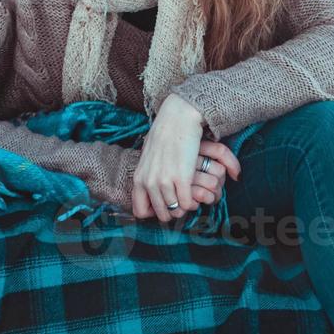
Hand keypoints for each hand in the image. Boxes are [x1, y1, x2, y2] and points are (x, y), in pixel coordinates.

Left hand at [131, 95, 241, 222]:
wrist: (177, 120)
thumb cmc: (165, 136)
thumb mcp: (147, 158)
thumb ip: (147, 175)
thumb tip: (151, 187)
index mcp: (139, 178)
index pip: (140, 211)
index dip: (153, 213)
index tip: (163, 206)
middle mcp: (149, 183)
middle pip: (161, 214)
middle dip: (172, 212)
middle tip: (180, 202)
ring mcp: (165, 182)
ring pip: (175, 211)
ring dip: (184, 207)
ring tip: (188, 197)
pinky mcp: (182, 179)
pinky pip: (186, 204)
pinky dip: (192, 202)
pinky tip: (194, 193)